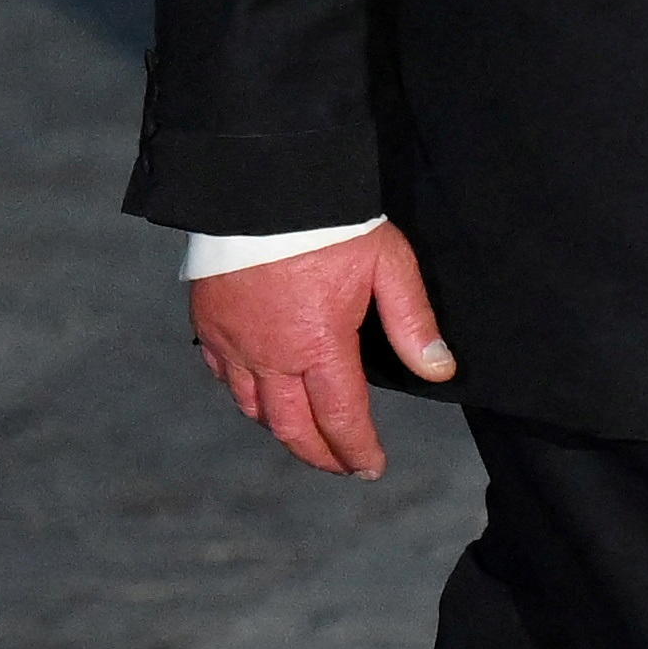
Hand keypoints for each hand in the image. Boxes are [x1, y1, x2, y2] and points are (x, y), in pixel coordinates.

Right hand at [190, 223, 452, 478]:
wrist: (259, 181)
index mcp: (319, 347)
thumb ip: (413, 323)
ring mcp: (233, 342)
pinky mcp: (207, 321)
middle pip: (293, 428)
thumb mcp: (388, 264)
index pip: (341, 420)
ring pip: (253, 407)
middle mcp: (271, 356)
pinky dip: (242, 393)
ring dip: (281, 428)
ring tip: (303, 433)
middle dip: (320, 454)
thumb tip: (440, 370)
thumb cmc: (329, 220)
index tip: (371, 467)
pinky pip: (221, 374)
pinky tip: (256, 391)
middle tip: (340, 465)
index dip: (357, 451)